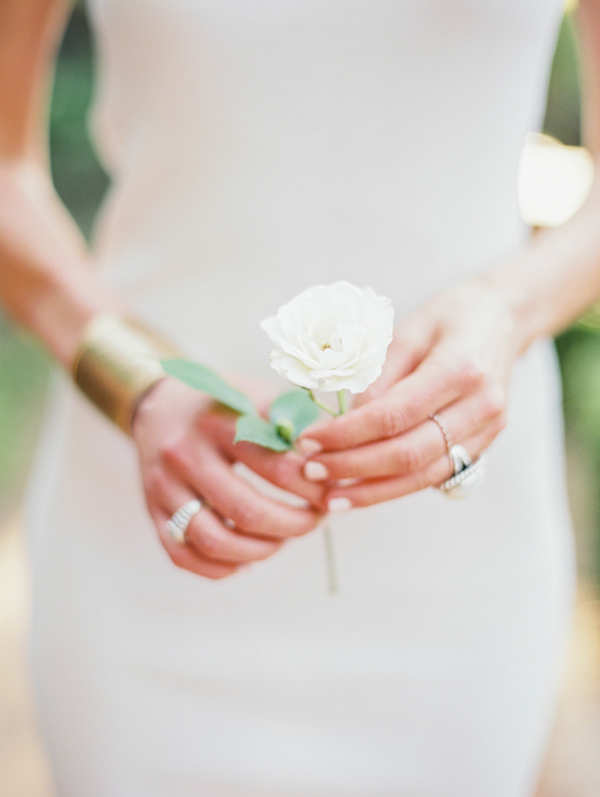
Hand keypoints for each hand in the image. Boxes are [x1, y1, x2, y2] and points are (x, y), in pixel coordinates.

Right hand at [132, 377, 324, 578]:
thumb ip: (295, 424)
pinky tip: (247, 556)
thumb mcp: (257, 396)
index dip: (312, 489)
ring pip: (213, 541)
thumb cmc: (223, 402)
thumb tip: (338, 459)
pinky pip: (182, 555)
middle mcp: (185, 455)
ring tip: (282, 540)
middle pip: (246, 511)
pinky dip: (221, 567)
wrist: (160, 404)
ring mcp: (163, 486)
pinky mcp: (151, 511)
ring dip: (260, 551)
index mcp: (218, 422)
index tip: (332, 494)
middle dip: (293, 526)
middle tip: (315, 521)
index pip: (276, 467)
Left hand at [298, 279, 516, 508]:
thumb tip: (344, 421)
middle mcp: (479, 406)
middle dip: (354, 468)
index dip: (346, 435)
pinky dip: (397, 487)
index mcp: (459, 369)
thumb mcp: (407, 331)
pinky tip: (365, 491)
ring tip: (332, 498)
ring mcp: (487, 429)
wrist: (503, 317)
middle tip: (312, 471)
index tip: (310, 441)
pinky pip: (436, 474)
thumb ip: (377, 376)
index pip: (393, 416)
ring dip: (373, 492)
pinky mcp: (485, 444)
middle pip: (408, 453)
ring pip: (423, 475)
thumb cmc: (451, 317)